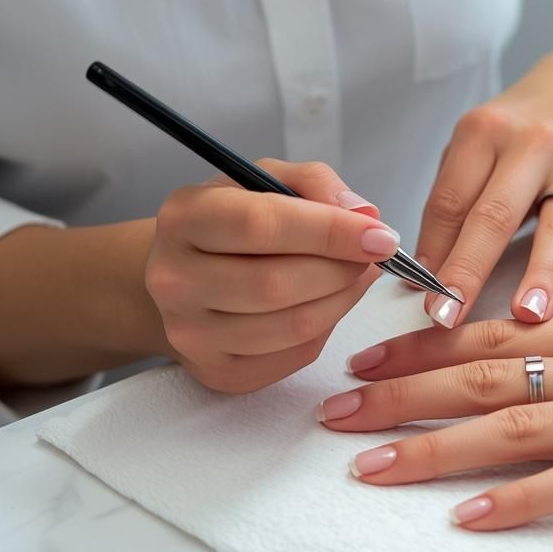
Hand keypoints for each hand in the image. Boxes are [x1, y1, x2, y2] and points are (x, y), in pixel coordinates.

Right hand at [146, 160, 399, 393]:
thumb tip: (364, 216)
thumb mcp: (265, 180)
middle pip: (277, 284)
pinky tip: (326, 303)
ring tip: (353, 277)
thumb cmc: (233, 224)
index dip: (330, 231)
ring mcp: (190, 333)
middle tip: (369, 256)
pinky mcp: (217, 371)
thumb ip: (314, 184)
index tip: (379, 235)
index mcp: (183, 218)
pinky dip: (326, 328)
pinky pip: (294, 356)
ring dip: (341, 300)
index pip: (261, 225)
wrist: (186, 278)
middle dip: (341, 270)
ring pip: (292, 327)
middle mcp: (174, 279)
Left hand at [319, 304, 552, 529]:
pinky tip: (468, 519)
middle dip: (401, 392)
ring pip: (515, 426)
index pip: (507, 331)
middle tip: (334, 410)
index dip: (428, 345)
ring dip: (432, 448)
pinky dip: (518, 502)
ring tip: (367, 466)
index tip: (371, 354)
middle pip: (488, 374)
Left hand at [416, 45, 552, 328]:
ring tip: (527, 316)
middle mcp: (531, 145)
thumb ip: (453, 197)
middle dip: (469, 271)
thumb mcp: (478, 142)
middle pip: (494, 216)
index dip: (432, 252)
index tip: (419, 296)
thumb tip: (427, 270)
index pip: (450, 201)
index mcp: (484, 132)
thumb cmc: (524, 126)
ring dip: (542, 275)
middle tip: (448, 318)